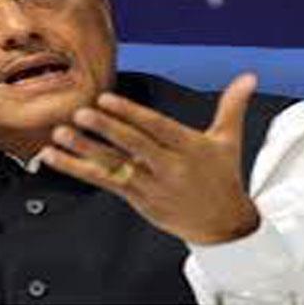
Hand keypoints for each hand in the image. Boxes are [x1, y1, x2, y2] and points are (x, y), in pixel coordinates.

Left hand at [40, 73, 259, 244]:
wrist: (224, 227)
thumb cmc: (223, 178)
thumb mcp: (228, 141)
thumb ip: (231, 106)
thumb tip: (248, 77)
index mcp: (189, 148)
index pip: (156, 128)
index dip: (131, 114)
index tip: (107, 99)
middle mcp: (169, 168)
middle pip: (134, 146)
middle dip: (107, 129)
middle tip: (81, 113)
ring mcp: (150, 186)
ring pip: (114, 165)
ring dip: (85, 149)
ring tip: (60, 133)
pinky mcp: (137, 199)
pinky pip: (104, 181)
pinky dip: (77, 168)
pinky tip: (54, 156)